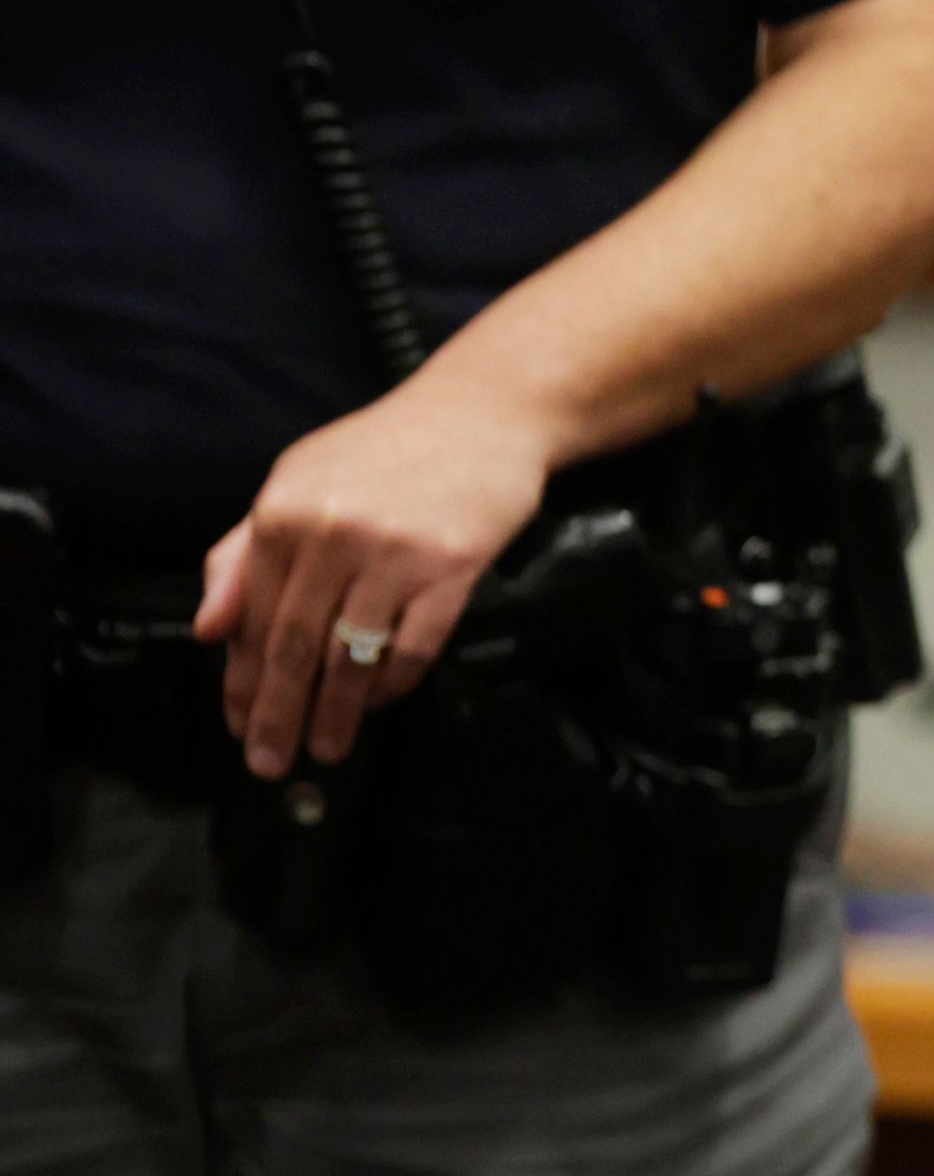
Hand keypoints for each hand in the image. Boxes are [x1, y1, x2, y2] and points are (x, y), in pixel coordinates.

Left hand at [195, 366, 558, 777]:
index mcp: (283, 516)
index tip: (237, 725)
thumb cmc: (387, 449)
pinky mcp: (452, 569)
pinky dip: (393, 684)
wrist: (481, 414)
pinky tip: (381, 703)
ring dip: (336, 715)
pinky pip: (414, 646)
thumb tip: (210, 628)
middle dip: (278, 715)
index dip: (242, 682)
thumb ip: (244, 553)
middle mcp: (332, 536)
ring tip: (326, 749)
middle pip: (294, 649)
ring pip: (351, 657)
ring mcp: (395, 555)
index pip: (253, 618)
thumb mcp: (295, 481)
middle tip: (269, 761)